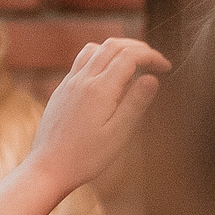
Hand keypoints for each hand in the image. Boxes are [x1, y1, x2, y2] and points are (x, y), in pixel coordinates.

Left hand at [26, 38, 169, 192]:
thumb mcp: (118, 134)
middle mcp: (82, 80)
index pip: (130, 56)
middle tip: (155, 61)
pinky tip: (107, 77)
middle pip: (113, 45)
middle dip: (138, 48)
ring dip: (117, 49)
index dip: (152, 57)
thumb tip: (152, 78)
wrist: (48, 169)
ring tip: (133, 64)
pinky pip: (81, 62)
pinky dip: (100, 59)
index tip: (166, 68)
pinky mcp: (61, 91)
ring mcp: (68, 84)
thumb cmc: (86, 157)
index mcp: (99, 89)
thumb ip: (135, 103)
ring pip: (94, 49)